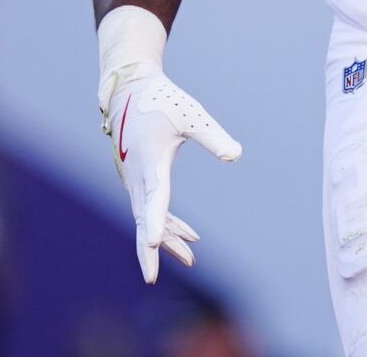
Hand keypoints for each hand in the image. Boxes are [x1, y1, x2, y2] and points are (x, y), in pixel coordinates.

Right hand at [100, 70, 240, 281]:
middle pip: (143, 219)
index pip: (154, 197)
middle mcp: (136, 176)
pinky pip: (150, 208)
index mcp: (149, 162)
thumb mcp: (191, 116)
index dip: (156, 220)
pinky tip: (189, 235)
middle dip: (150, 248)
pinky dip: (166, 223)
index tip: (153, 241)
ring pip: (146, 218)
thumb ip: (212, 136)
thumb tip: (236, 156)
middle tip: (153, 278)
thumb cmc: (163, 101)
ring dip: (166, 239)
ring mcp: (133, 180)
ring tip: (191, 259)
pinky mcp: (137, 179)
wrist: (131, 89)